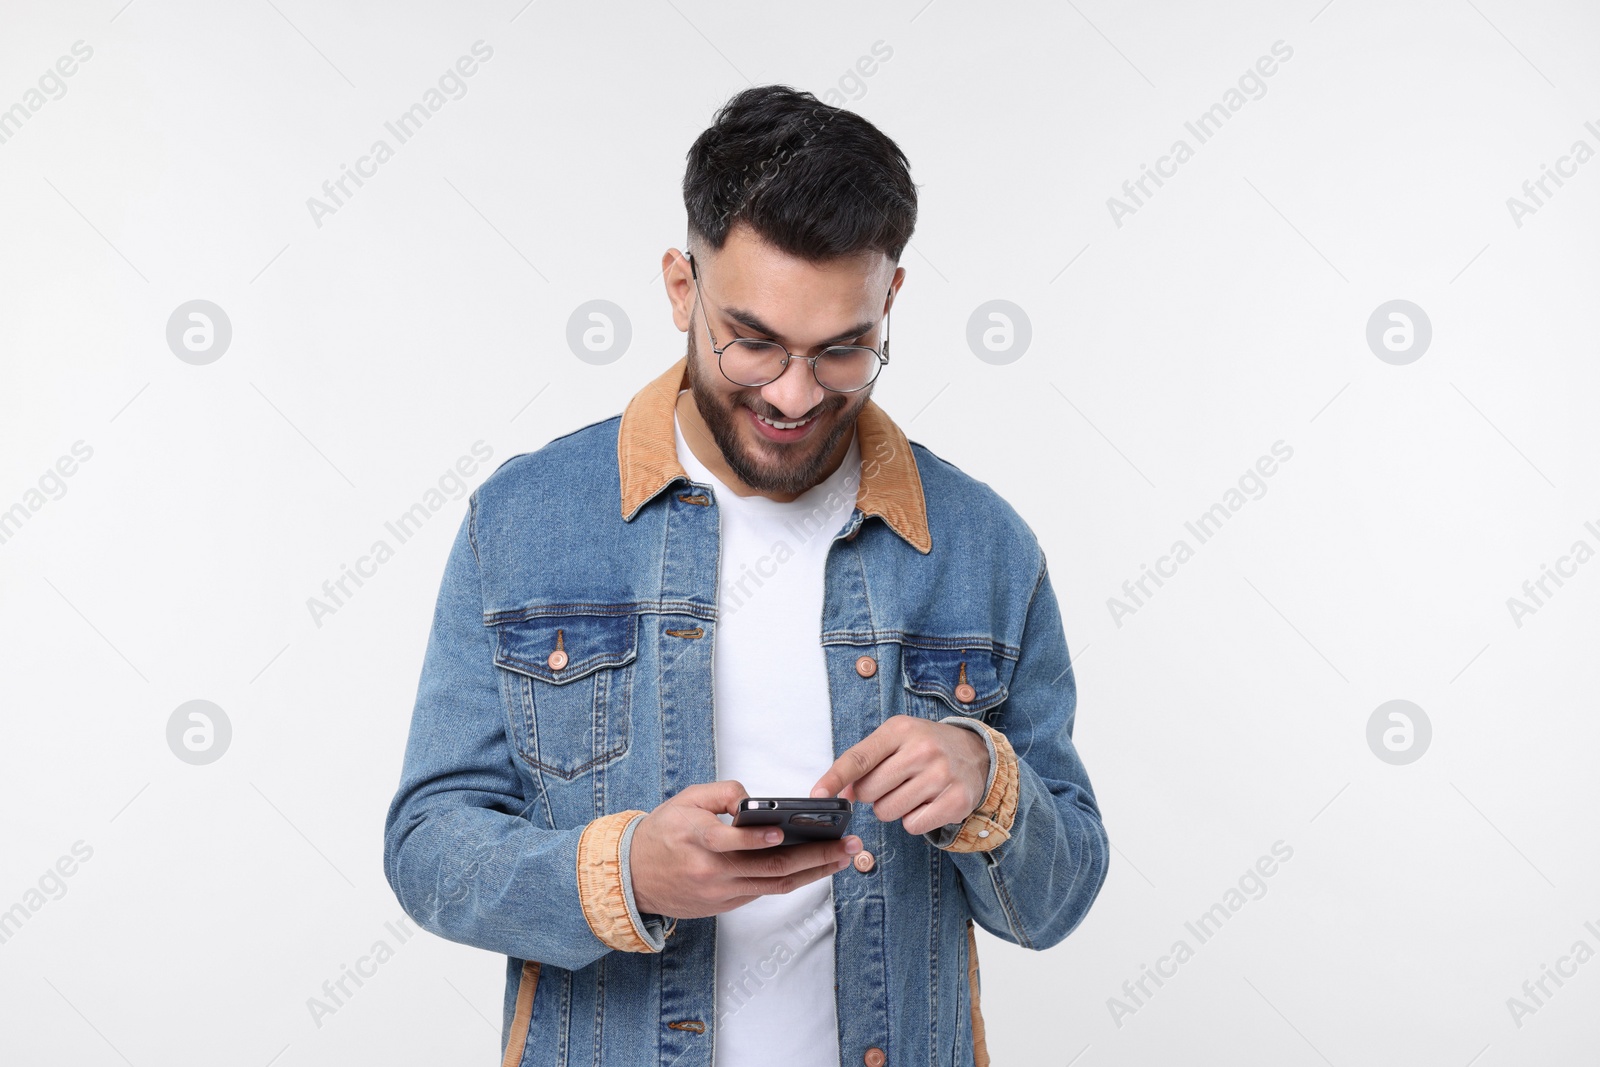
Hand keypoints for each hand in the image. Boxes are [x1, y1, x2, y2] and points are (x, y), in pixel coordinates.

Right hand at [629, 780, 863, 918]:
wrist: (633, 877)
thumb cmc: (663, 833)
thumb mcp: (686, 800)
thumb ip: (722, 792)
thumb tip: (756, 801)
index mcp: (696, 839)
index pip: (728, 841)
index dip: (756, 838)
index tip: (783, 830)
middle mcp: (711, 871)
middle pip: (769, 867)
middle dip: (814, 855)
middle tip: (846, 845)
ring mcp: (720, 893)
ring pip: (775, 885)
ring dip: (814, 872)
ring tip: (842, 857)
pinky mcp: (726, 905)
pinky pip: (764, 891)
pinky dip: (793, 879)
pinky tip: (816, 867)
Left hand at [809, 716, 987, 835]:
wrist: (977, 752)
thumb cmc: (925, 746)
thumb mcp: (895, 739)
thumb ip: (864, 761)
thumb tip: (837, 791)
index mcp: (900, 730)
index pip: (858, 758)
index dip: (834, 778)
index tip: (816, 796)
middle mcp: (922, 750)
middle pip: (869, 792)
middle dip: (873, 794)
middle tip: (893, 782)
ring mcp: (941, 775)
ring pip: (888, 812)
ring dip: (892, 808)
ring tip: (911, 791)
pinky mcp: (956, 801)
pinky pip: (912, 826)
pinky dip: (913, 820)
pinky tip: (927, 803)